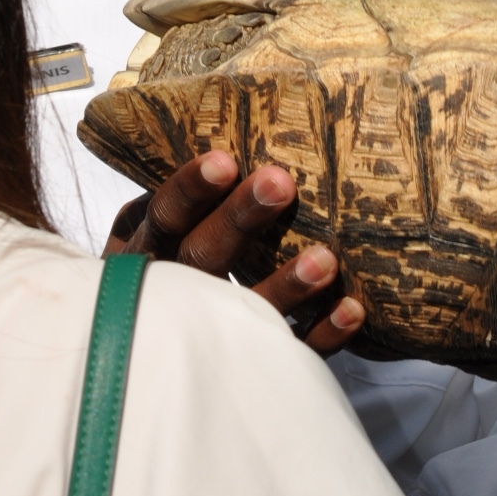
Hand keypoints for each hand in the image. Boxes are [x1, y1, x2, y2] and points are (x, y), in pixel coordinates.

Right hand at [103, 151, 364, 355]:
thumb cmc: (165, 261)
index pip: (163, 219)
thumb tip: (229, 132)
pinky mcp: (249, 363)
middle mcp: (172, 293)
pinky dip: (322, 334)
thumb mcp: (155, 230)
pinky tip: (352, 309)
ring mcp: (208, 334)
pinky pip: (286, 352)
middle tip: (280, 183)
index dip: (190, 191)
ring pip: (244, 311)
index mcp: (144, 252)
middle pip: (201, 258)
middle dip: (239, 220)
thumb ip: (179, 199)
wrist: (148, 356)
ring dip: (286, 285)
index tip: (225, 161)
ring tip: (326, 258)